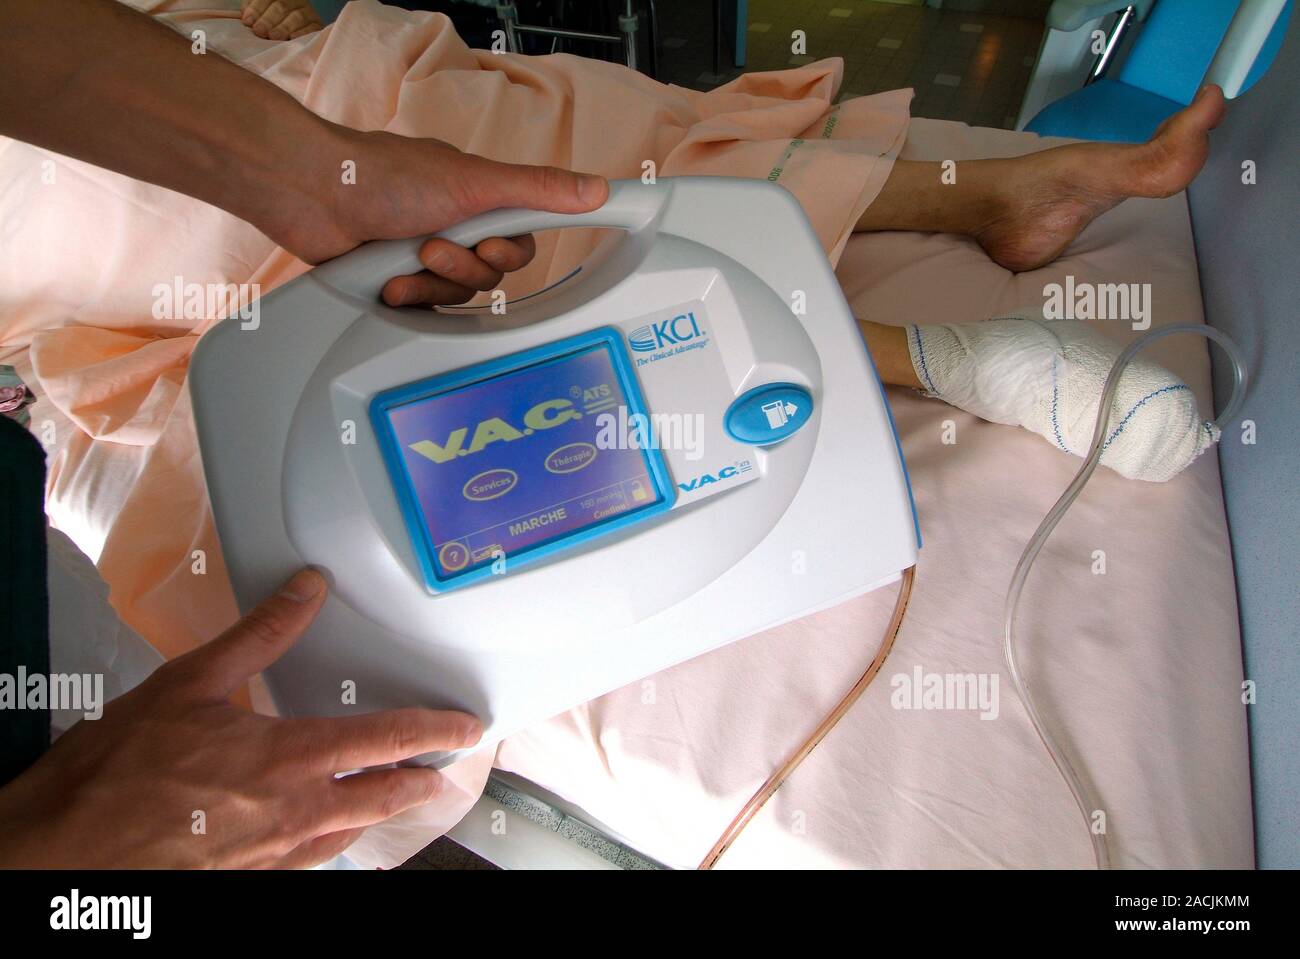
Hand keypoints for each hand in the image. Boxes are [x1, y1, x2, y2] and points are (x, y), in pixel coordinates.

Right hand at [0, 569, 481, 868]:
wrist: (64, 853)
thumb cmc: (118, 769)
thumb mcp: (190, 682)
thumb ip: (260, 634)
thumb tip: (307, 588)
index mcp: (290, 759)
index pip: (390, 742)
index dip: (437, 732)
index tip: (468, 727)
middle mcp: (296, 814)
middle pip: (385, 798)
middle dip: (421, 781)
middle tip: (443, 769)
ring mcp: (275, 857)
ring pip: (351, 834)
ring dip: (381, 813)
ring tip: (396, 795)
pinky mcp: (250, 880)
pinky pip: (311, 862)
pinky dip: (333, 841)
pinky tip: (327, 833)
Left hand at [241, 0, 322, 40]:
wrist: (290, 30)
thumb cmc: (271, 23)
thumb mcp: (260, 12)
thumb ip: (252, 10)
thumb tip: (247, 18)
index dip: (257, 8)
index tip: (248, 21)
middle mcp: (295, 0)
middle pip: (282, 6)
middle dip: (268, 19)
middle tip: (259, 31)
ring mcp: (308, 12)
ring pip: (297, 17)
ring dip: (283, 27)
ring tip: (273, 36)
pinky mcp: (317, 25)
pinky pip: (312, 28)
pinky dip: (302, 33)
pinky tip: (292, 38)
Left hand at [255, 129, 608, 306]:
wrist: (313, 196)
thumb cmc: (385, 177)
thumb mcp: (475, 182)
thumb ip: (538, 190)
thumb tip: (597, 188)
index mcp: (477, 201)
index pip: (521, 241)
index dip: (508, 251)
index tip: (488, 244)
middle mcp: (454, 228)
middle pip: (491, 277)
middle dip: (464, 268)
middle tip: (435, 246)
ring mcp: (424, 257)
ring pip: (458, 297)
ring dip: (434, 283)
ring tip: (407, 258)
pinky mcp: (398, 282)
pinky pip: (426, 310)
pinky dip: (408, 297)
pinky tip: (389, 282)